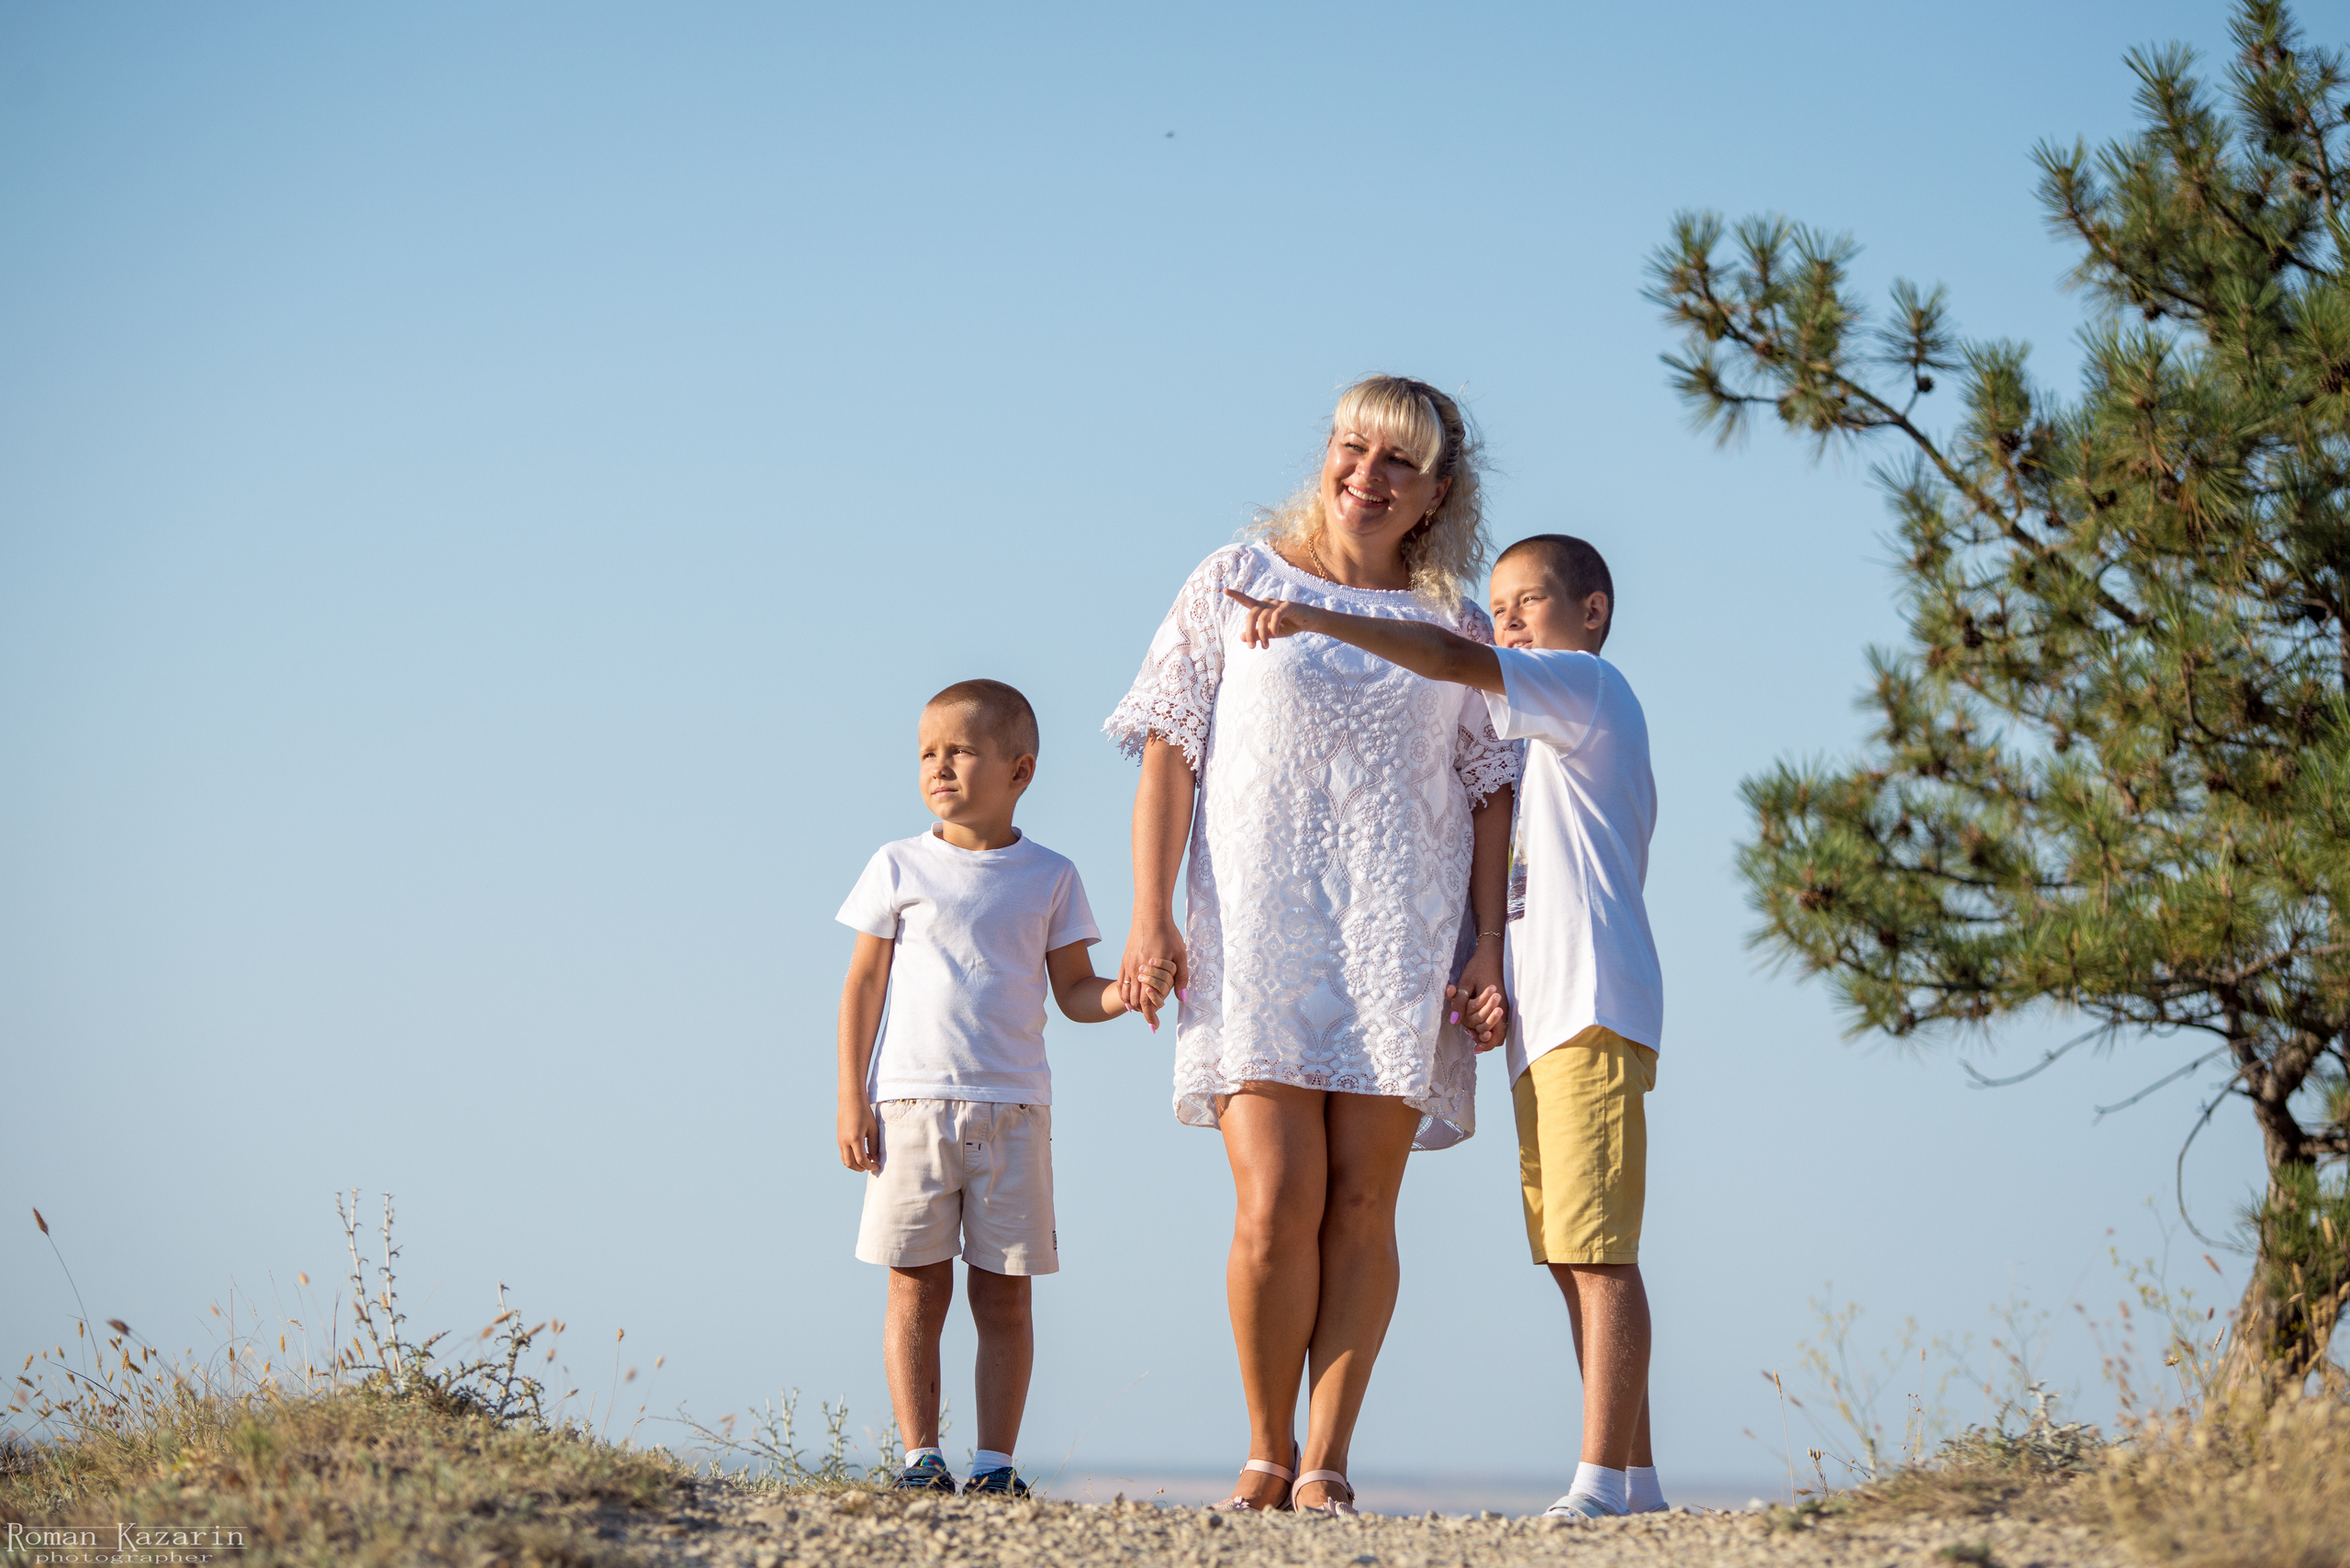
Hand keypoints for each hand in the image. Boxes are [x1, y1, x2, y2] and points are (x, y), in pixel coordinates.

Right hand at [837, 1101, 879, 1173]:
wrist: (850, 1100)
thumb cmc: (864, 1112)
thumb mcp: (873, 1129)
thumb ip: (874, 1145)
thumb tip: (876, 1159)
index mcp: (855, 1139)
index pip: (861, 1160)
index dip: (870, 1166)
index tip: (877, 1166)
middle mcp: (845, 1141)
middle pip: (851, 1164)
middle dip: (861, 1168)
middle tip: (871, 1166)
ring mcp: (840, 1140)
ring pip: (845, 1160)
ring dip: (854, 1165)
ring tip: (866, 1160)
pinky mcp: (838, 1138)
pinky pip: (843, 1154)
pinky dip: (850, 1158)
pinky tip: (860, 1153)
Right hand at [1121, 915, 1188, 1030]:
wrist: (1150, 915)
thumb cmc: (1168, 934)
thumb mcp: (1180, 955)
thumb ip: (1181, 978)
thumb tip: (1182, 998)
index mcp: (1150, 971)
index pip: (1147, 1001)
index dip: (1150, 1016)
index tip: (1154, 1026)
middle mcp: (1136, 970)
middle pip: (1135, 1000)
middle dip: (1142, 1013)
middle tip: (1150, 1022)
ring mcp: (1128, 965)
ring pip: (1126, 993)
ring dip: (1132, 1005)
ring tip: (1140, 1011)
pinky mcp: (1124, 960)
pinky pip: (1120, 981)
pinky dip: (1123, 993)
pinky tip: (1127, 999)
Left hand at [1223, 589, 1321, 648]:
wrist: (1307, 622)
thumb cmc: (1287, 625)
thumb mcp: (1270, 633)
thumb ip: (1256, 634)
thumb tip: (1241, 637)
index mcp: (1261, 608)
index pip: (1246, 601)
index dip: (1235, 595)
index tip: (1224, 590)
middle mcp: (1266, 603)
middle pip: (1250, 615)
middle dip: (1249, 632)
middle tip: (1252, 647)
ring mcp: (1277, 603)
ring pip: (1262, 618)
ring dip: (1262, 635)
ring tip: (1265, 646)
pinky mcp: (1287, 605)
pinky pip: (1275, 615)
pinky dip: (1273, 626)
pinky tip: (1275, 634)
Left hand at [1446, 940, 1508, 1051]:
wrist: (1491, 953)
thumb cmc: (1479, 967)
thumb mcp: (1466, 983)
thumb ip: (1461, 1003)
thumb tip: (1455, 1022)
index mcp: (1497, 1006)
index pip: (1497, 1036)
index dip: (1486, 1044)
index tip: (1474, 1047)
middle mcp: (1504, 1008)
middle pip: (1497, 1035)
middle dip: (1483, 1037)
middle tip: (1470, 1035)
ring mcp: (1504, 1006)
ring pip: (1497, 1028)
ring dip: (1484, 1030)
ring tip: (1470, 1030)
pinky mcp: (1502, 1002)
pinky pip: (1496, 1019)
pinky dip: (1486, 1022)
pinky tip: (1474, 1019)